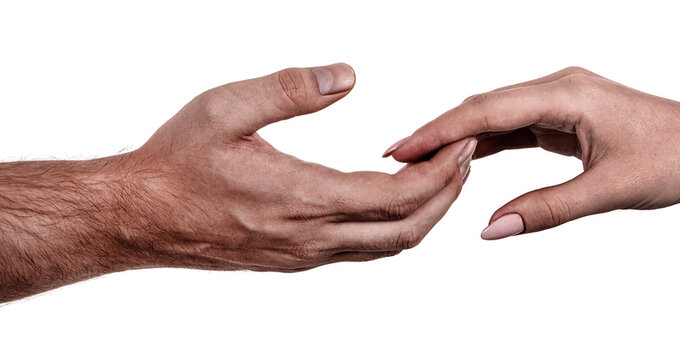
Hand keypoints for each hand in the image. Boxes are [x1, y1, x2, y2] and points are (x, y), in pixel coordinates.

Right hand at [120, 63, 474, 271]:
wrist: (140, 217)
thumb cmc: (178, 161)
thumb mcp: (226, 107)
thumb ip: (290, 89)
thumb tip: (346, 76)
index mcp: (302, 197)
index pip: (397, 196)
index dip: (440, 173)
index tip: (462, 144)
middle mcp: (311, 237)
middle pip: (406, 230)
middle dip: (446, 196)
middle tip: (464, 160)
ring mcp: (305, 255)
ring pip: (387, 247)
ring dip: (424, 215)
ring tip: (440, 178)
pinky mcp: (295, 260)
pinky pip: (362, 251)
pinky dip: (393, 227)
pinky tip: (392, 199)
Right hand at [384, 67, 679, 267]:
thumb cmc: (674, 159)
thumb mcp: (608, 189)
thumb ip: (546, 210)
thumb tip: (491, 228)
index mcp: (568, 92)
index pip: (488, 110)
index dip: (440, 129)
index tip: (402, 147)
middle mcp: (560, 87)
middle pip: (484, 106)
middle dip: (439, 131)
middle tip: (396, 157)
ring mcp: (561, 100)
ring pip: (496, 116)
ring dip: (460, 138)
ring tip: (420, 160)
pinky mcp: (564, 117)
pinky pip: (514, 126)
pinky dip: (486, 143)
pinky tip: (463, 159)